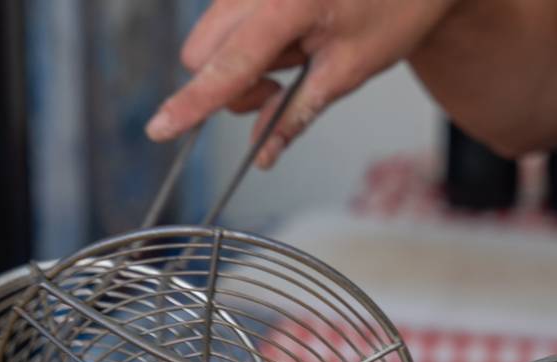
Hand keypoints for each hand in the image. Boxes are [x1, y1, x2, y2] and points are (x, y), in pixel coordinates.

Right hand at [146, 0, 459, 168]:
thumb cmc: (395, 7)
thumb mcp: (351, 70)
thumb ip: (298, 113)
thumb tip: (263, 152)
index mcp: (285, 5)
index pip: (225, 66)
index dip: (193, 103)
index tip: (161, 129)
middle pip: (201, 52)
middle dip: (228, 85)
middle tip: (280, 90)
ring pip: (212, 39)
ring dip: (242, 63)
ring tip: (298, 55)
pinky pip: (229, 21)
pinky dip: (251, 42)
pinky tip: (294, 35)